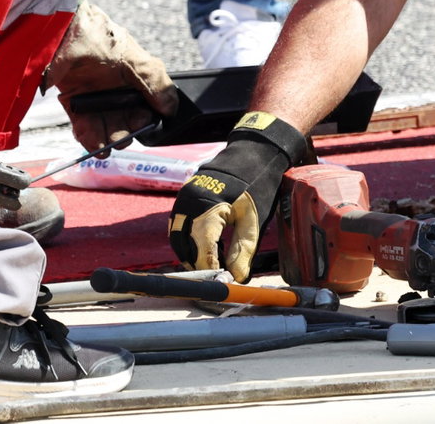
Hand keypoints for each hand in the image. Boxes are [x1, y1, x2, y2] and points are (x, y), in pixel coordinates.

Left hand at [46, 0, 177, 152]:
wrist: (60, 33)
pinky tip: (95, 146)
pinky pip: (83, 125)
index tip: (144, 125)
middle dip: (125, 132)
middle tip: (124, 138)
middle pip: (124, 119)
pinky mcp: (72, 101)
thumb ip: (157, 84)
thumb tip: (171, 110)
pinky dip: (89, 138)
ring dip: (107, 140)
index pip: (144, 106)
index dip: (145, 118)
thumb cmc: (99, 38)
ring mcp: (93, 95)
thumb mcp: (136, 59)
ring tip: (107, 148)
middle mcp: (114, 87)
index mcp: (133, 76)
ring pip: (104, 126)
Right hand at [167, 113, 306, 280]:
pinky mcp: (184, 196)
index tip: (221, 281)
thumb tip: (236, 277)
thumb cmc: (256, 184)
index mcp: (208, 207)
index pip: (201, 248)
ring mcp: (184, 197)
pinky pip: (179, 224)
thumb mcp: (253, 220)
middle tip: (218, 275)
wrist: (253, 152)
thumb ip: (243, 251)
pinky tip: (210, 246)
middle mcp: (189, 202)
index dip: (210, 268)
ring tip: (215, 262)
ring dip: (192, 252)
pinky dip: (190, 239)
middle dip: (198, 264)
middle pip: (184, 245)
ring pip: (178, 236)